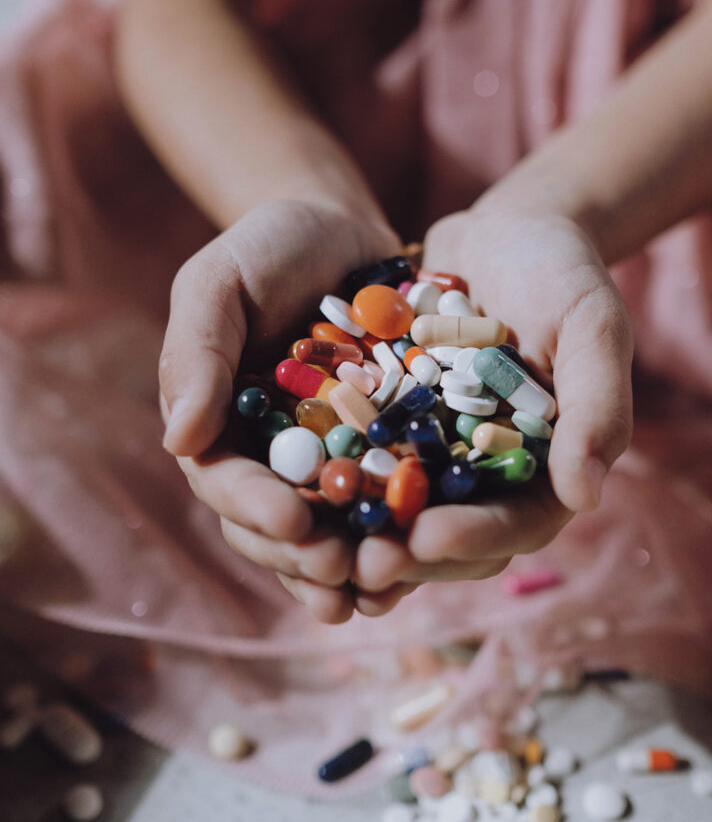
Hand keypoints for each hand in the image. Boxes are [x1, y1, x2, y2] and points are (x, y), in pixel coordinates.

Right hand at [159, 197, 402, 623]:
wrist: (342, 230)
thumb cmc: (269, 248)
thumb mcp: (220, 282)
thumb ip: (197, 353)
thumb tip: (177, 441)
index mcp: (220, 427)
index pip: (225, 482)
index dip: (255, 510)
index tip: (291, 522)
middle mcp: (270, 457)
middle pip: (276, 527)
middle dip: (305, 556)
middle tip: (340, 571)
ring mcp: (328, 461)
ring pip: (331, 533)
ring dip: (353, 569)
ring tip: (382, 591)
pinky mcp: (383, 454)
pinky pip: (386, 507)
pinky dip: (400, 538)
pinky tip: (424, 566)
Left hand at [350, 206, 633, 609]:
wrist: (504, 232)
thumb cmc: (562, 273)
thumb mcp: (591, 326)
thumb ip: (597, 406)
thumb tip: (587, 497)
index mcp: (546, 469)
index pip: (514, 523)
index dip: (472, 538)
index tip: (427, 540)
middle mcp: (487, 476)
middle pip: (448, 537)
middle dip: (405, 556)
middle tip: (357, 565)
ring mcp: (435, 455)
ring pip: (395, 513)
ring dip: (358, 535)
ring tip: (314, 542)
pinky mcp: (392, 427)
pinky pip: (357, 462)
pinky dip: (330, 479)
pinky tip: (289, 487)